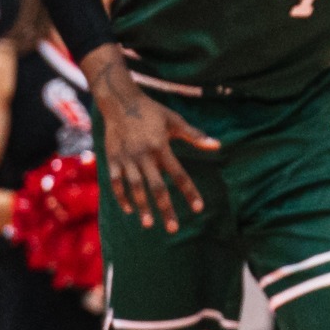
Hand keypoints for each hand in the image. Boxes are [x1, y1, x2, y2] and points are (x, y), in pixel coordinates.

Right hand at [96, 79, 218, 233]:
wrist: (119, 100)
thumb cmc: (152, 112)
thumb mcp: (175, 121)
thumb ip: (195, 136)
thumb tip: (218, 146)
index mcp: (161, 147)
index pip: (179, 174)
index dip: (189, 192)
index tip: (199, 208)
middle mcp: (143, 155)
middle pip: (156, 187)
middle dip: (164, 208)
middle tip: (173, 229)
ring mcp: (126, 158)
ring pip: (134, 187)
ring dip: (141, 206)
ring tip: (148, 224)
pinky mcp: (112, 158)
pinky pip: (115, 181)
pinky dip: (121, 196)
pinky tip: (129, 210)